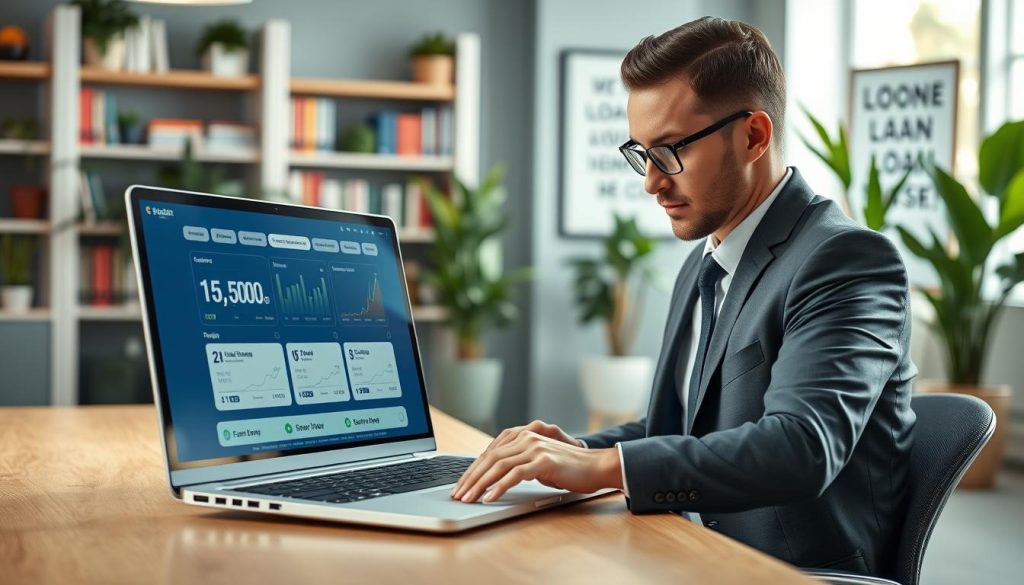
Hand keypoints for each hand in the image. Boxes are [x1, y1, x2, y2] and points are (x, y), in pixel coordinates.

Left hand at [450, 420, 622, 502]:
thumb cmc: (568, 468)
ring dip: (480, 484)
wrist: (596, 466)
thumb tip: (493, 478)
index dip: (472, 469)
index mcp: (522, 435)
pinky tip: (490, 498)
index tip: (460, 485)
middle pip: (490, 458)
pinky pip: (515, 474)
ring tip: (469, 498)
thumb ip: (518, 464)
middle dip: (471, 478)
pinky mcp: (544, 461)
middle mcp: (526, 437)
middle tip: (458, 495)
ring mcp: (535, 448)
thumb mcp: (538, 462)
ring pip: (498, 466)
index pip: (489, 453)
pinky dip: (499, 487)